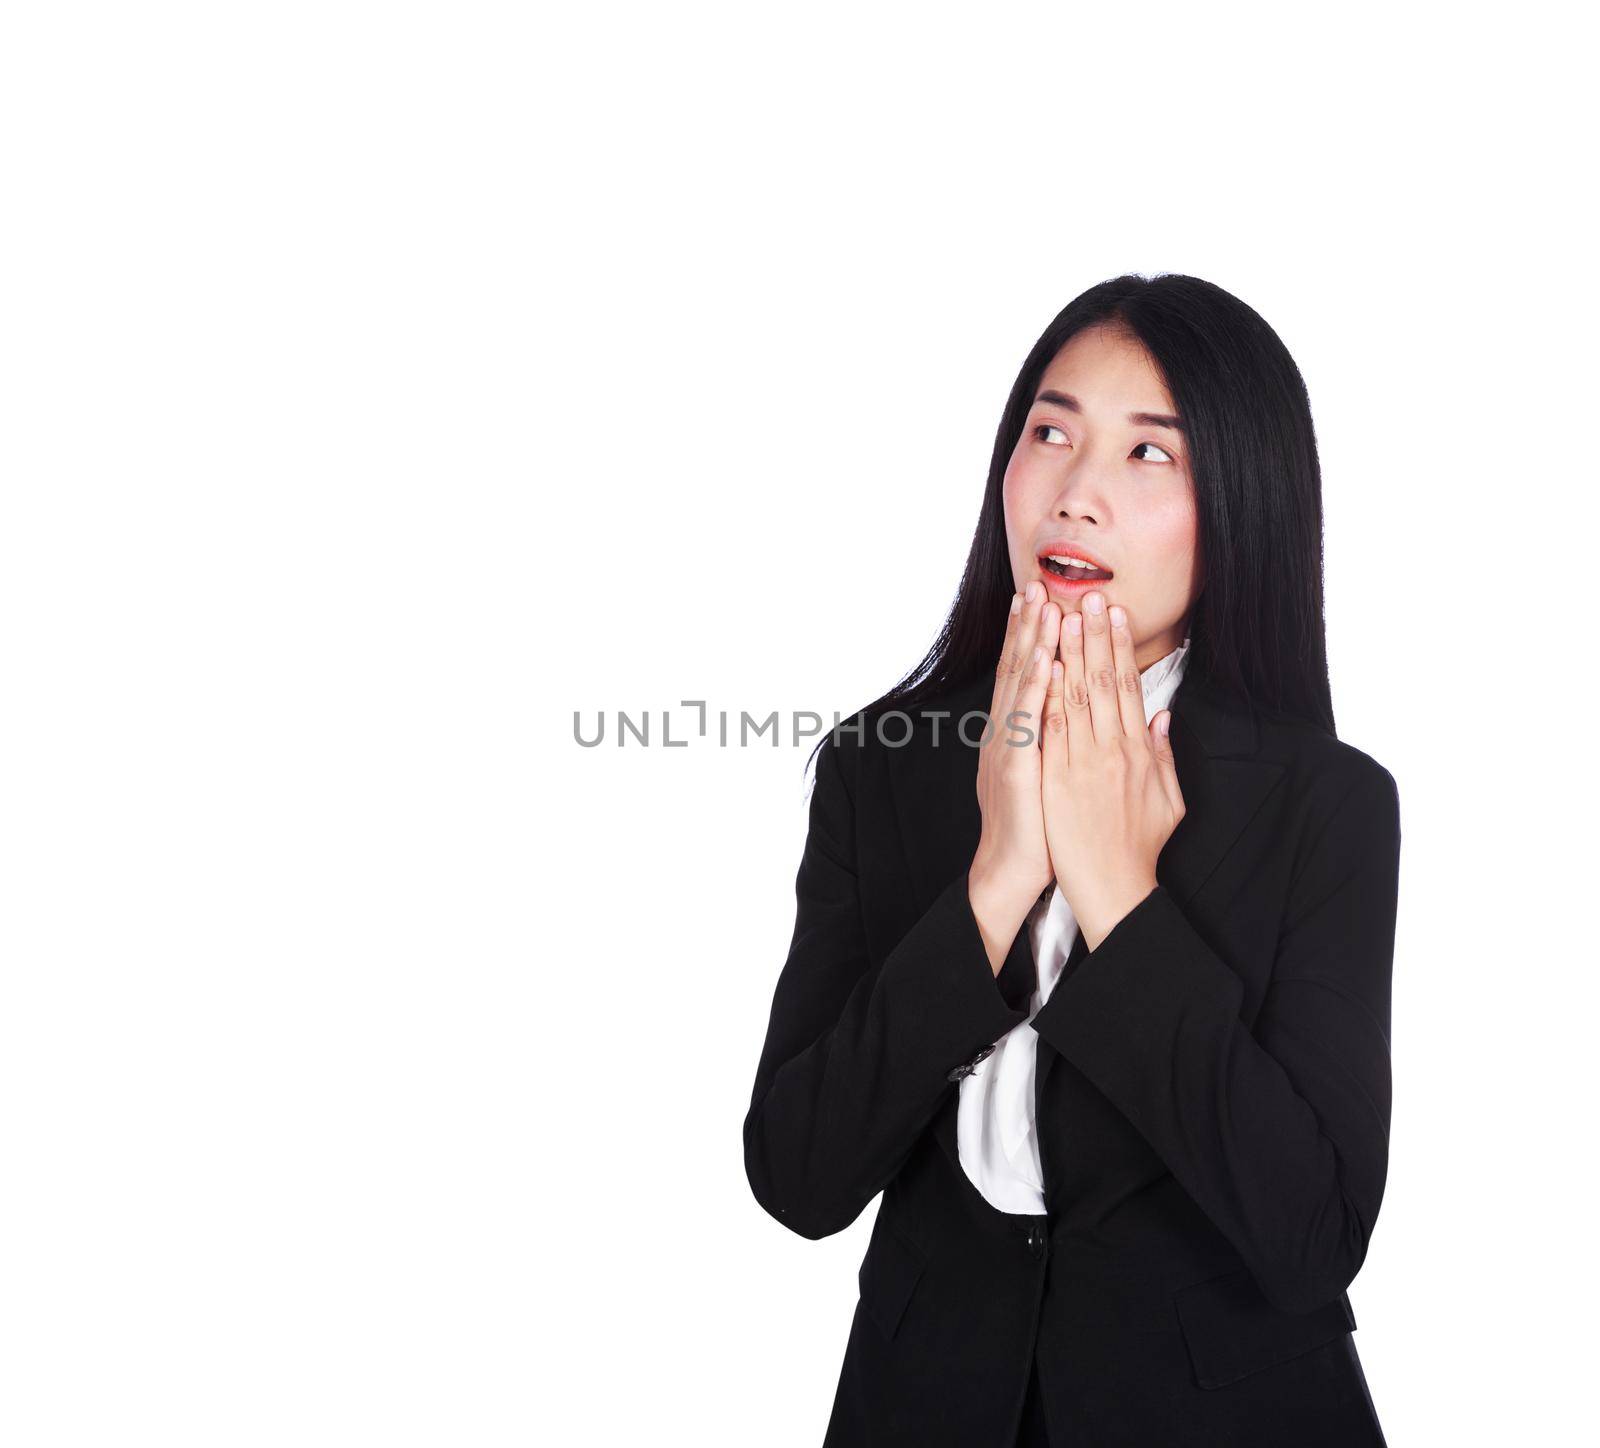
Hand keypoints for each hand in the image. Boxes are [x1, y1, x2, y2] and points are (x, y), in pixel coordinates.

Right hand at [968, 583, 1060, 973]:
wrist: (1011, 872)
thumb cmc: (1038, 829)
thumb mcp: (1050, 776)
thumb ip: (1062, 741)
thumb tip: (1075, 710)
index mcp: (1017, 734)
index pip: (1024, 674)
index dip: (1031, 636)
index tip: (1041, 599)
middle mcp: (1007, 734)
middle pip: (1017, 669)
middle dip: (1027, 626)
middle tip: (1035, 584)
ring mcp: (1009, 749)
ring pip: (1020, 686)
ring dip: (1031, 644)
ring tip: (1041, 608)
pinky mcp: (1019, 770)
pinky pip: (1027, 723)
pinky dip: (1034, 691)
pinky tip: (1043, 663)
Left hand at [1040, 593, 1185, 950]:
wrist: (1113, 888)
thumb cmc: (1138, 848)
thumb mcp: (1168, 801)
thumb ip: (1164, 756)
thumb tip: (1162, 716)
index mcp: (1139, 752)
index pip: (1127, 687)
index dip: (1120, 648)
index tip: (1115, 614)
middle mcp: (1112, 751)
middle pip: (1102, 682)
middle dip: (1095, 636)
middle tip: (1090, 596)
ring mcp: (1083, 763)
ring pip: (1075, 696)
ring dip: (1069, 652)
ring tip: (1065, 614)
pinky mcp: (1057, 779)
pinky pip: (1051, 729)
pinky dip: (1050, 695)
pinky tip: (1047, 665)